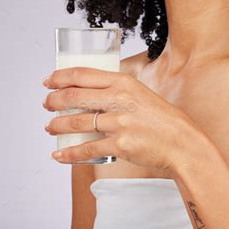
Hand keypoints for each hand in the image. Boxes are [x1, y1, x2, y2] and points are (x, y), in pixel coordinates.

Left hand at [42, 66, 196, 171]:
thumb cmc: (163, 118)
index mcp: (125, 82)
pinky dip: (69, 153)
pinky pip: (87, 148)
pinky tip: (59, 154)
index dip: (61, 77)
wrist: (181, 142)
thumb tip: (90, 93)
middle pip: (75, 96)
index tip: (49, 80)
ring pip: (76, 122)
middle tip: (47, 103)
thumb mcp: (141, 93)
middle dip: (54, 100)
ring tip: (50, 127)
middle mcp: (120, 99)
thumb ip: (118, 91)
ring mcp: (119, 122)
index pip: (84, 74)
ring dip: (57, 125)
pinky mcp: (119, 145)